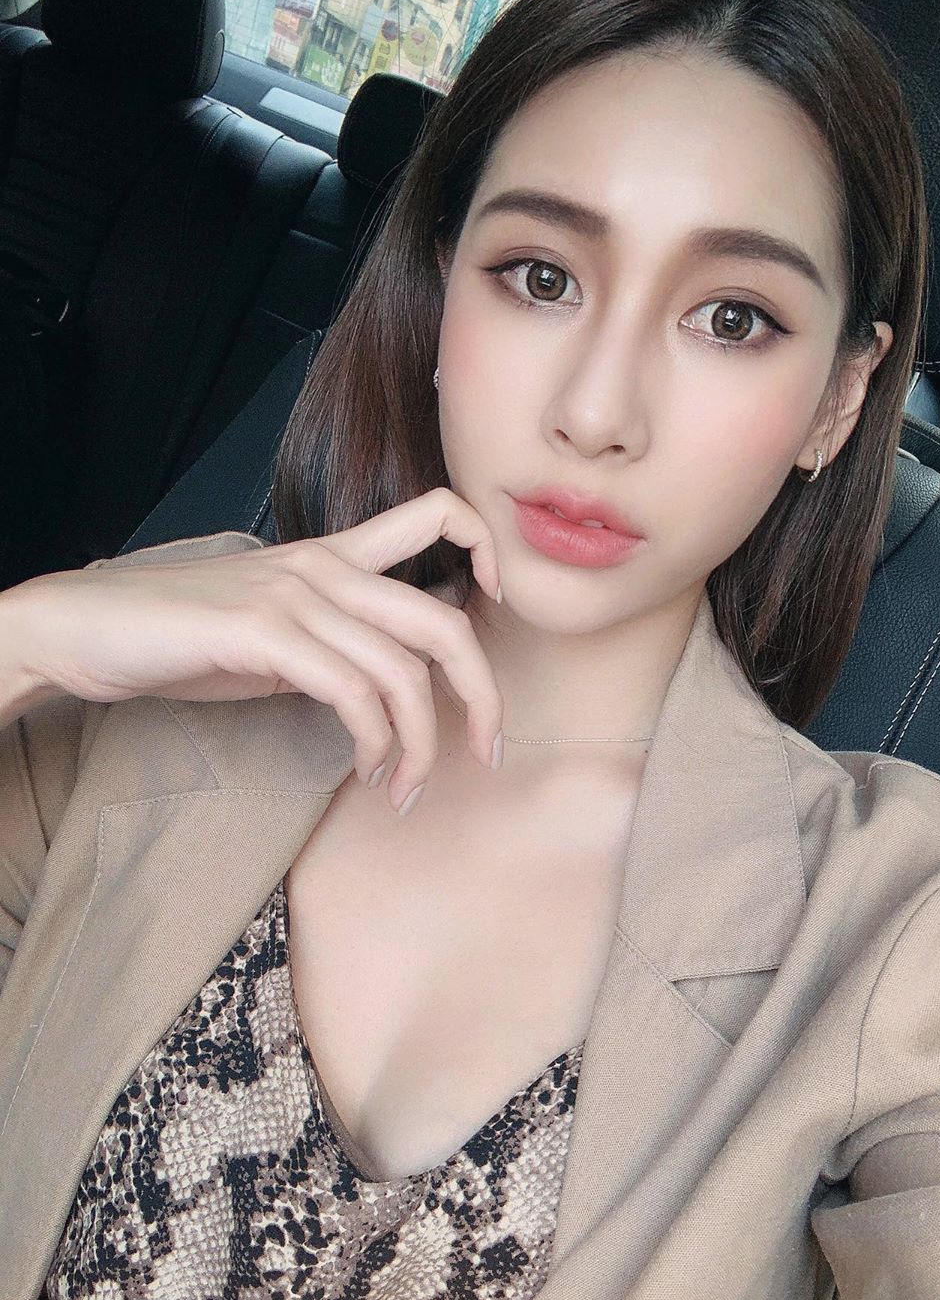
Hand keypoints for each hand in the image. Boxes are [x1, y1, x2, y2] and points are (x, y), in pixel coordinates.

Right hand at [7, 489, 502, 812]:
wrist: (86, 627)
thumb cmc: (180, 635)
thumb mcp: (274, 630)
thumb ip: (335, 643)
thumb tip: (389, 687)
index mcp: (333, 555)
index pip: (436, 512)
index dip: (486, 548)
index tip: (494, 607)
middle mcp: (325, 566)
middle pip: (443, 622)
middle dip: (483, 695)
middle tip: (486, 751)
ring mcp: (295, 597)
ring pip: (402, 673)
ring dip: (419, 746)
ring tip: (404, 787)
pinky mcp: (263, 634)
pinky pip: (352, 693)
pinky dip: (374, 742)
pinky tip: (365, 767)